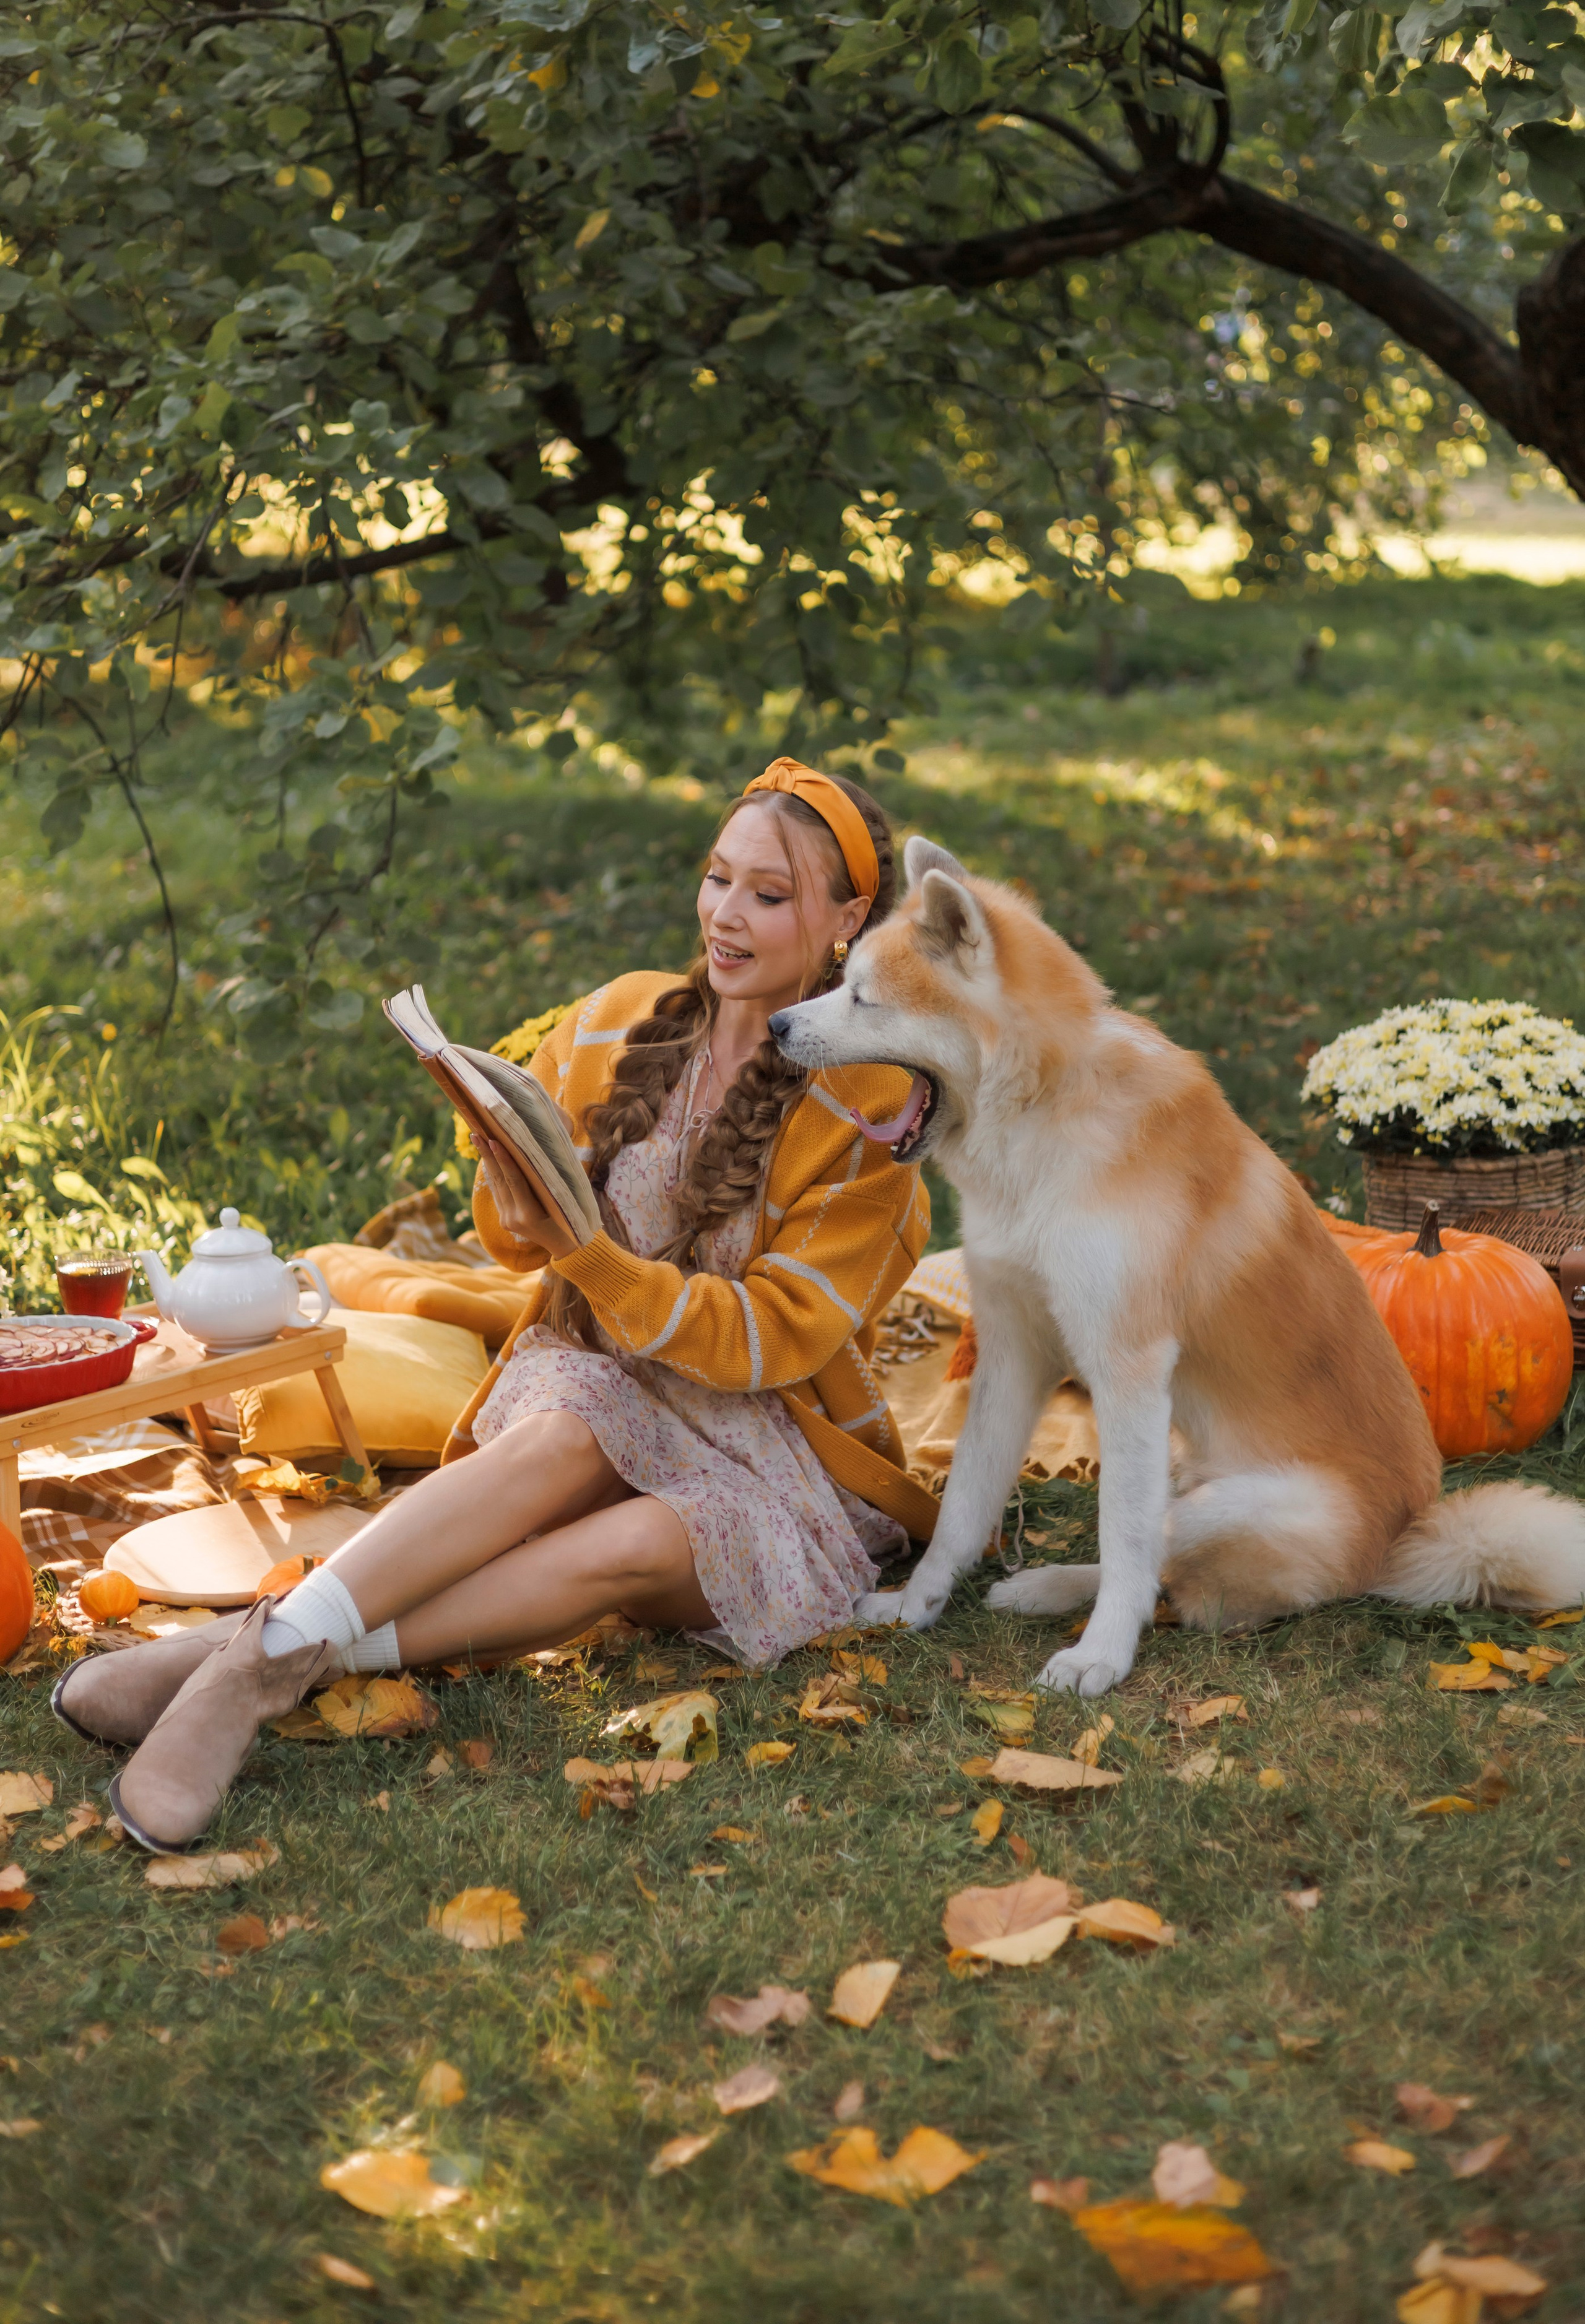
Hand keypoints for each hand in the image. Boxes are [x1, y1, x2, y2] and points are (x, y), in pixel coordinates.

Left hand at [473, 1135, 579, 1260]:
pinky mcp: (504, 1220)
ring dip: (487, 1162)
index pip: (514, 1181)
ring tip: (479, 1140)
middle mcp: (513, 1218)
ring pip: (495, 1185)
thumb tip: (537, 1152)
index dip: (504, 1160)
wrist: (565, 1248)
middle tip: (477, 1133)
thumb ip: (547, 1180)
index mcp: (529, 1214)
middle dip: (488, 1155)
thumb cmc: (571, 1220)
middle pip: (499, 1181)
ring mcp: (506, 1220)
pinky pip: (498, 1193)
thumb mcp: (562, 1200)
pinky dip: (494, 1174)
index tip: (494, 1140)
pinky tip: (488, 1158)